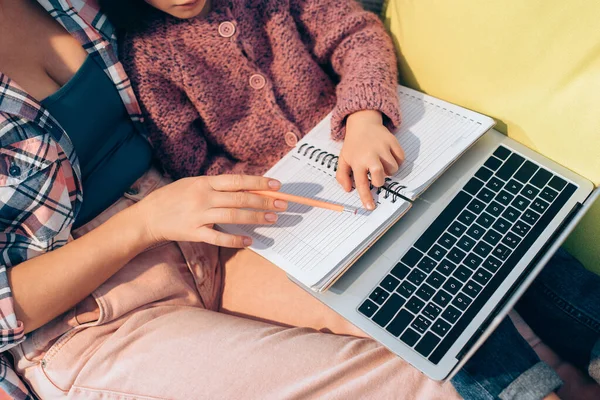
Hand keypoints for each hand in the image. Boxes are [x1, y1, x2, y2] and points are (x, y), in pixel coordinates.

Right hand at [135, 175, 286, 247]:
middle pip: (240, 199)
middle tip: (282, 205)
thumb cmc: (173, 197)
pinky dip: (236, 240)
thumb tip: (247, 189)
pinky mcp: (195, 233)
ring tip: (273, 219)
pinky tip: (250, 241)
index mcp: (204, 182)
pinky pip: (219, 238)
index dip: (258, 182)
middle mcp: (203, 197)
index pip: (237, 181)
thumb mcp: (193, 184)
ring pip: (233, 216)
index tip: (276, 185)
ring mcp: (199, 216)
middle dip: (264, 201)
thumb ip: (217, 186)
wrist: (148, 217)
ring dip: (256, 218)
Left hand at [337, 110, 403, 209]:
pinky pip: (401, 159)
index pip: (361, 183)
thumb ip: (342, 175)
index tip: (370, 207)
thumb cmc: (353, 145)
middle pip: (380, 177)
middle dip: (380, 181)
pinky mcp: (393, 142)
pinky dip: (397, 161)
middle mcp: (370, 155)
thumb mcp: (343, 159)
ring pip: (393, 169)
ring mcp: (383, 148)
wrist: (362, 122)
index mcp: (357, 161)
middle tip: (376, 176)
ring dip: (389, 171)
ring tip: (381, 164)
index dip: (366, 197)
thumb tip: (348, 189)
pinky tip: (389, 157)